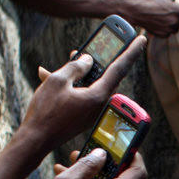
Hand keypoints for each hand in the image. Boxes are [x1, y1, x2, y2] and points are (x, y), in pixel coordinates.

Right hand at [20, 36, 145, 153]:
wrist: (36, 139)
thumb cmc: (46, 111)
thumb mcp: (57, 80)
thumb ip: (75, 66)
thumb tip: (88, 60)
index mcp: (99, 95)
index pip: (120, 68)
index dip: (131, 51)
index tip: (142, 39)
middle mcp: (100, 104)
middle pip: (107, 75)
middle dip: (102, 59)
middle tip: (104, 42)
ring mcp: (93, 111)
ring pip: (93, 83)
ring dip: (84, 71)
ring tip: (74, 55)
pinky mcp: (85, 115)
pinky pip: (84, 93)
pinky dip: (73, 83)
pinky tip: (52, 73)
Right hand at [122, 0, 178, 36]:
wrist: (136, 11)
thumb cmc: (150, 2)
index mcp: (178, 10)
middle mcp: (175, 21)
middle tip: (171, 16)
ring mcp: (170, 29)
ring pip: (176, 30)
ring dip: (172, 26)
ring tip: (162, 19)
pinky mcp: (164, 35)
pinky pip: (169, 34)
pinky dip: (165, 30)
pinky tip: (158, 23)